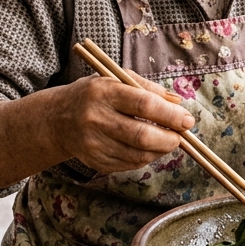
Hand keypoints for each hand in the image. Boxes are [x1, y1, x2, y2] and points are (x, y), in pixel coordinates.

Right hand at [0, 70, 195, 187]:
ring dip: (160, 150)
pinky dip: (146, 158)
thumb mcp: (117, 80)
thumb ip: (148, 88)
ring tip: (167, 140)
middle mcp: (95, 119)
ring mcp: (93, 144)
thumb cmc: (95, 95)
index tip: (187, 120)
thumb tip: (179, 103)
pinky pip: (129, 165)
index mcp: (103, 92)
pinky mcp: (95, 161)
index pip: (143, 105)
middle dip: (169, 139)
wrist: (57, 120)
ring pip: (138, 155)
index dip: (170, 114)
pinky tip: (148, 148)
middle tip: (181, 136)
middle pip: (142, 136)